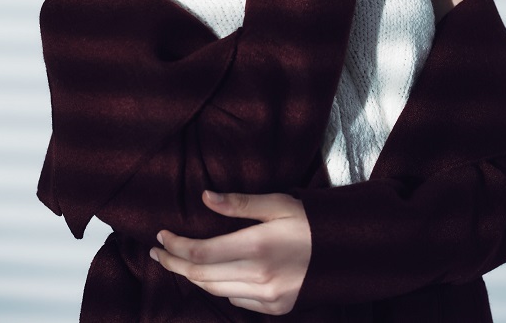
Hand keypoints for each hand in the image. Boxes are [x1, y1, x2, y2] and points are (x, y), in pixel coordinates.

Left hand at [150, 190, 310, 315]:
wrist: (347, 252)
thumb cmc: (310, 220)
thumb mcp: (277, 203)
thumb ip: (239, 203)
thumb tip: (205, 197)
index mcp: (256, 247)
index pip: (201, 253)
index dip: (176, 247)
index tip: (161, 236)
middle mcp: (258, 277)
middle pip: (201, 276)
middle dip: (174, 264)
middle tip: (158, 252)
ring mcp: (267, 297)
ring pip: (215, 291)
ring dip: (192, 277)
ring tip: (176, 262)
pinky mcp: (275, 308)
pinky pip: (236, 299)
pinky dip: (218, 287)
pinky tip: (211, 275)